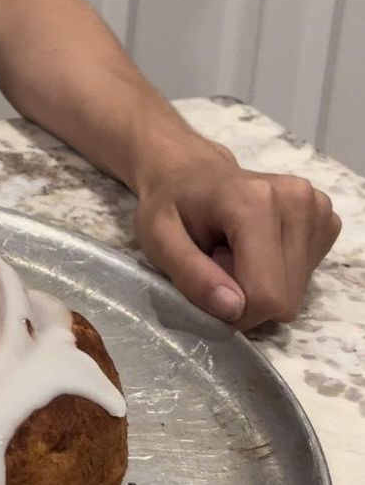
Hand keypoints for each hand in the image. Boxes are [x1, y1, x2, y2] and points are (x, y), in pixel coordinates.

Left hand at [134, 139, 340, 329]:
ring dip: (264, 286)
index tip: (212, 296)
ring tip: (236, 256)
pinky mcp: (326, 218)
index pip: (267, 294)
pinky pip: (307, 274)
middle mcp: (296, 199)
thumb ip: (191, 276)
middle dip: (250, 300)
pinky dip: (280, 274)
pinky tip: (258, 250)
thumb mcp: (158, 240)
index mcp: (254, 202)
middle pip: (286, 297)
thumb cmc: (170, 206)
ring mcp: (317, 207)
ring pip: (298, 291)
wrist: (193, 172)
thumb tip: (233, 310)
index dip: (237, 313)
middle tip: (220, 271)